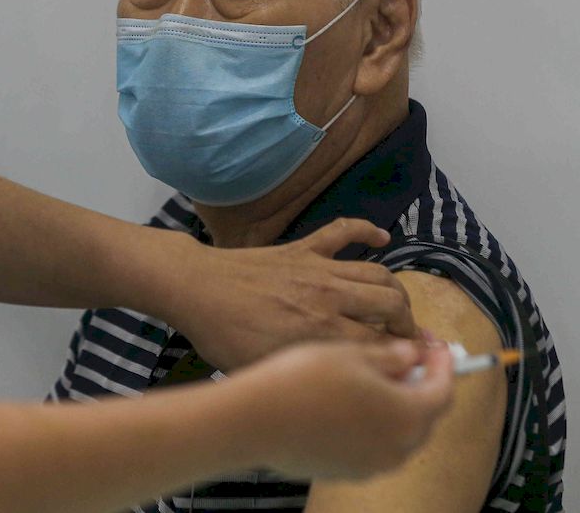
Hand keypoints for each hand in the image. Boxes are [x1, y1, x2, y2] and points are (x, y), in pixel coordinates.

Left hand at [159, 219, 417, 370]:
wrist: (195, 288)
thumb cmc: (223, 336)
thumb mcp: (266, 368)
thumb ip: (309, 372)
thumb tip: (345, 376)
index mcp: (322, 333)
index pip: (382, 346)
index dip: (402, 357)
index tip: (409, 365)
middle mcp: (330, 298)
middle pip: (392, 306)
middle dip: (408, 325)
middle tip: (404, 338)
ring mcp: (318, 268)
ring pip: (378, 273)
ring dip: (395, 290)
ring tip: (396, 306)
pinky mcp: (302, 247)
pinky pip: (343, 231)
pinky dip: (367, 230)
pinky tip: (382, 237)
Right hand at [227, 340, 454, 479]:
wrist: (256, 420)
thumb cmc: (302, 380)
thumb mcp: (350, 354)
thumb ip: (389, 356)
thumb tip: (411, 355)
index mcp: (407, 414)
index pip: (443, 389)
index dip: (443, 365)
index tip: (438, 348)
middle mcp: (398, 447)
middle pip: (424, 414)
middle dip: (419, 385)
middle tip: (405, 359)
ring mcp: (372, 465)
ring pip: (397, 432)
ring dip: (394, 405)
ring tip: (370, 379)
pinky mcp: (347, 471)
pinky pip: (372, 445)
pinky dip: (370, 424)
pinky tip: (344, 403)